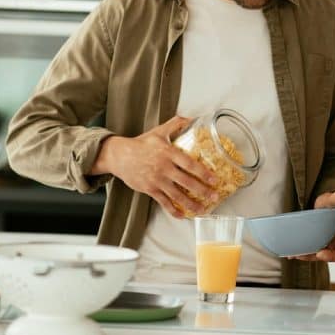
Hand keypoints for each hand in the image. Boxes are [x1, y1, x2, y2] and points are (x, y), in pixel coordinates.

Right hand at [94, 116, 219, 218]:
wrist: (119, 155)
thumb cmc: (141, 143)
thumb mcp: (159, 131)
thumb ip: (176, 124)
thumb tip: (192, 118)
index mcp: (169, 153)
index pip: (190, 164)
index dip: (203, 173)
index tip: (215, 179)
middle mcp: (164, 167)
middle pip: (187, 182)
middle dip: (203, 191)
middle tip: (215, 197)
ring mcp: (157, 180)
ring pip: (177, 195)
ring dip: (191, 204)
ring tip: (203, 209)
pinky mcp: (149, 189)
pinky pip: (164, 202)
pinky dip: (173, 210)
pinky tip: (182, 215)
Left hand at [292, 189, 334, 261]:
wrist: (322, 208)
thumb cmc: (330, 204)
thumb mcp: (332, 200)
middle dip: (329, 256)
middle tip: (319, 254)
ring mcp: (329, 246)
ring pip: (323, 256)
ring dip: (311, 257)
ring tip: (298, 254)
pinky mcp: (319, 247)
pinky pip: (312, 254)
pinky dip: (303, 254)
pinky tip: (292, 254)